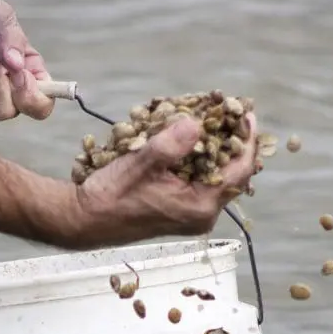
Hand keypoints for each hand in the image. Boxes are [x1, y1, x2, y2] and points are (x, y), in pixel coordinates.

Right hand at [67, 113, 259, 248]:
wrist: (85, 220)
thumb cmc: (111, 196)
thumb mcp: (140, 164)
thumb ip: (170, 144)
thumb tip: (196, 124)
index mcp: (200, 206)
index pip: (240, 171)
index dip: (247, 140)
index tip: (246, 113)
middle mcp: (202, 214)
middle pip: (233, 174)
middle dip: (233, 142)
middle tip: (231, 113)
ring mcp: (191, 213)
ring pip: (217, 176)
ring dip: (216, 149)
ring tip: (213, 121)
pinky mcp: (180, 210)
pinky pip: (201, 181)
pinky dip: (200, 159)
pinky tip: (191, 139)